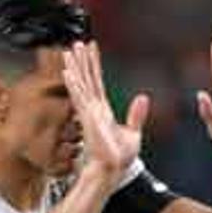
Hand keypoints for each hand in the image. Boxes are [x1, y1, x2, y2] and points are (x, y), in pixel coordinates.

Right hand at [61, 41, 146, 177]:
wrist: (113, 170)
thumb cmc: (120, 157)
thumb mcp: (133, 132)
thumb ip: (136, 114)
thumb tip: (143, 98)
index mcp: (103, 110)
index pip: (97, 82)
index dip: (94, 65)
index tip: (92, 49)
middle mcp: (93, 109)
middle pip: (86, 79)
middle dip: (83, 60)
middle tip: (78, 42)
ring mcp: (88, 113)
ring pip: (80, 84)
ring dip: (75, 67)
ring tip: (69, 50)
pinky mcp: (87, 119)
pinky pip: (79, 98)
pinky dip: (74, 85)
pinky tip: (68, 72)